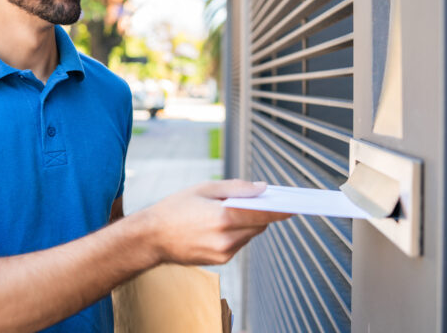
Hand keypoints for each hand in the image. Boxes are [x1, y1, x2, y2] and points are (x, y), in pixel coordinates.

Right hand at [137, 179, 291, 265]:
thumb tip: (262, 188)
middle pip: (259, 225)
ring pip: (249, 234)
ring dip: (247, 222)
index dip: (280, 209)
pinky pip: (238, 242)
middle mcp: (226, 239)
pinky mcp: (221, 260)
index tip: (294, 205)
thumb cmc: (175, 208)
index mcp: (223, 218)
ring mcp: (224, 253)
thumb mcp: (204, 188)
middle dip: (261, 211)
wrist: (152, 238)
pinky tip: (220, 222)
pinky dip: (236, 231)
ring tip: (230, 209)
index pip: (263, 214)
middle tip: (258, 198)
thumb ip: (237, 187)